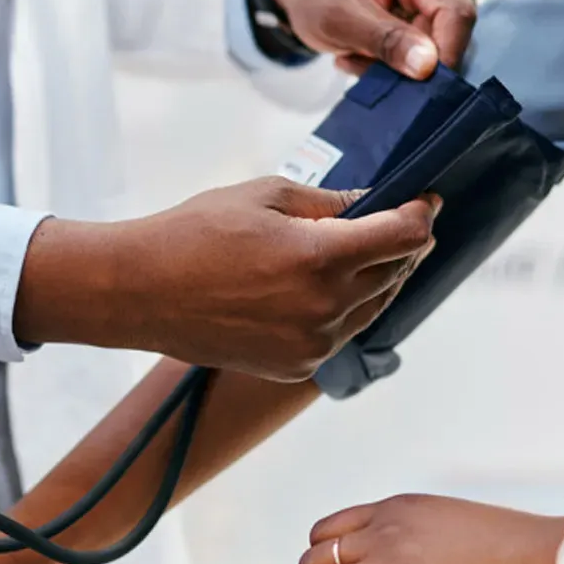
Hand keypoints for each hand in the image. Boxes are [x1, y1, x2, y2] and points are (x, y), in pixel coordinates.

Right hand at [15, 178, 439, 381]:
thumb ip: (327, 202)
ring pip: (372, 308)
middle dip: (404, 244)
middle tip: (398, 222)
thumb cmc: (193, 233)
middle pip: (396, 273)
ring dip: (377, 279)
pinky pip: (339, 335)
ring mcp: (310, 345)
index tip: (425, 200)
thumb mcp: (263, 195)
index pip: (404, 236)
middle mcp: (324, 308)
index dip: (422, 213)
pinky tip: (322, 289)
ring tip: (362, 253)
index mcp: (320, 257)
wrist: (139, 292)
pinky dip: (343, 310)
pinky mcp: (293, 367)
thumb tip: (368, 204)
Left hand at [264, 0, 476, 77]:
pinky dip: (398, 60)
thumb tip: (427, 66)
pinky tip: (366, 51)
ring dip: (399, 62)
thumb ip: (383, 40)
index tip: (412, 87)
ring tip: (357, 52)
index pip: (456, 12)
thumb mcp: (336, 17)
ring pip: (442, 44)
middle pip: (453, 30)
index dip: (443, 56)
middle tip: (359, 61)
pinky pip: (432, 48)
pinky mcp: (439, 5)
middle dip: (410, 60)